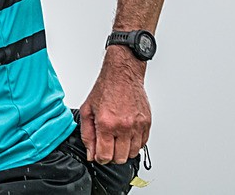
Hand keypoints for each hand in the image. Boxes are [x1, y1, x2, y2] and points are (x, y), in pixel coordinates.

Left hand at [79, 50, 150, 164]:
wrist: (122, 75)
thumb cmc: (105, 89)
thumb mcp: (87, 111)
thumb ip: (87, 135)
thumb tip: (91, 153)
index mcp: (107, 123)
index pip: (104, 156)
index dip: (99, 158)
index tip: (98, 154)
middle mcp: (124, 126)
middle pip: (120, 158)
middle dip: (111, 156)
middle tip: (107, 147)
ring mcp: (137, 125)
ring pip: (132, 153)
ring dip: (123, 151)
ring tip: (116, 140)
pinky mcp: (146, 123)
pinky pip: (142, 144)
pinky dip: (134, 144)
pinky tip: (126, 135)